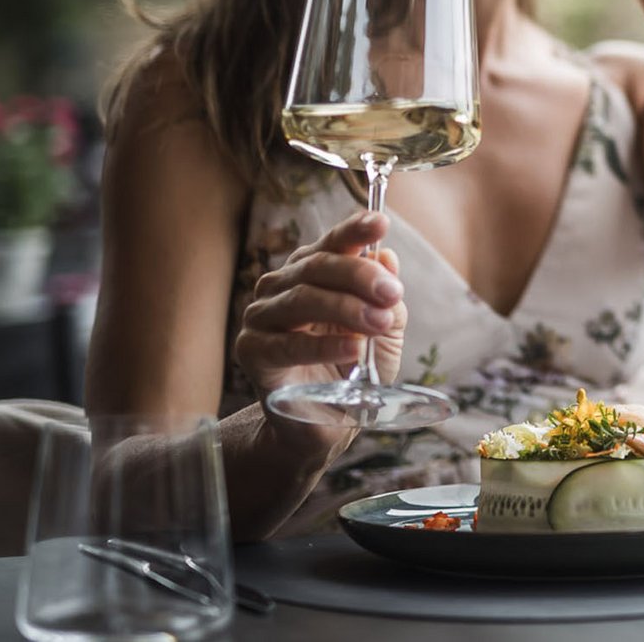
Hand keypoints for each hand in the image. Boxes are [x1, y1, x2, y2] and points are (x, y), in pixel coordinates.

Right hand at [233, 211, 405, 415]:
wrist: (326, 422)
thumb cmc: (354, 368)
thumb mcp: (384, 330)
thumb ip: (385, 295)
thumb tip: (387, 255)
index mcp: (313, 272)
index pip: (333, 243)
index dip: (355, 229)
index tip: (380, 222)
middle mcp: (282, 286)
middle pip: (317, 266)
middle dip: (359, 275)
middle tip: (392, 294)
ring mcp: (262, 316)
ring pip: (302, 299)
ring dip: (346, 308)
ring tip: (379, 322)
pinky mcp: (251, 351)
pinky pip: (287, 344)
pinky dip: (323, 345)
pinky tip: (352, 348)